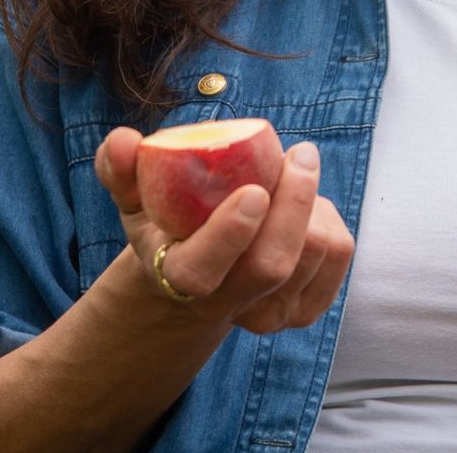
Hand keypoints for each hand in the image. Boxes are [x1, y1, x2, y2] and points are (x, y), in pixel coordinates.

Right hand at [93, 126, 354, 334]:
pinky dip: (329, 217)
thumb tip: (123, 141)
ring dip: (312, 203)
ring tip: (292, 176)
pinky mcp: (306, 308)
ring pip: (312, 254)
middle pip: (271, 265)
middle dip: (294, 204)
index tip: (254, 189)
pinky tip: (307, 206)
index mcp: (176, 278)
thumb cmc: (165, 223)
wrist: (197, 272)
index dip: (229, 234)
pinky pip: (337, 254)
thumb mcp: (133, 196)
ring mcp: (269, 315)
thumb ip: (119, 168)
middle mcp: (225, 307)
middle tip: (300, 153)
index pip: (200, 272)